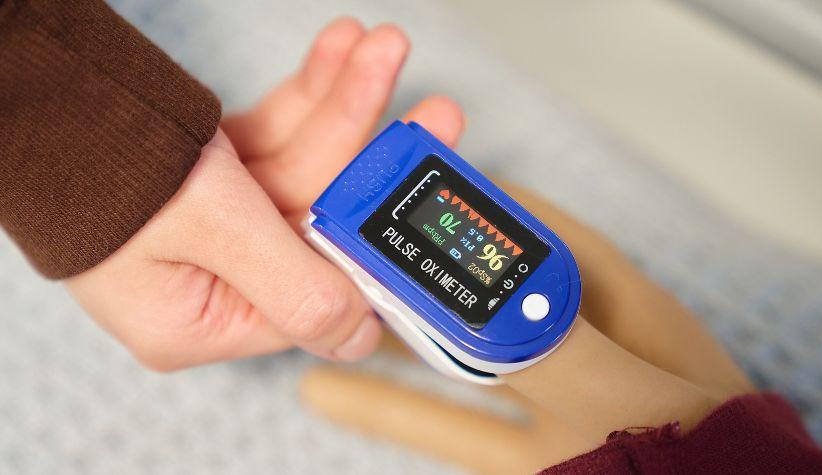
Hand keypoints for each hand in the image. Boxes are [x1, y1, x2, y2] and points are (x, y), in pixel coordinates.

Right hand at [65, 18, 464, 370]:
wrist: (31, 94)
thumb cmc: (97, 166)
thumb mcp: (212, 230)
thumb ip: (295, 284)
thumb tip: (358, 340)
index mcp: (203, 319)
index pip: (317, 296)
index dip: (377, 250)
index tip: (429, 203)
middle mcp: (213, 279)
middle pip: (319, 219)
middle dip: (371, 153)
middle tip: (434, 114)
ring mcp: (215, 225)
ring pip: (303, 166)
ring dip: (344, 105)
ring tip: (383, 50)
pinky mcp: (213, 178)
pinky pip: (273, 138)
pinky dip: (303, 98)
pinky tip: (339, 53)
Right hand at [299, 182, 754, 473]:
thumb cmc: (714, 467)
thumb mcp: (635, 405)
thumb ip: (562, 353)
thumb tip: (489, 302)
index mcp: (625, 311)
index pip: (536, 236)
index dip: (471, 210)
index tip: (405, 194)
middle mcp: (587, 348)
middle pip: (483, 295)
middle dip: (416, 275)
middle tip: (344, 257)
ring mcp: (561, 404)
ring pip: (455, 361)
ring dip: (390, 341)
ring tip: (323, 319)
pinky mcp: (541, 456)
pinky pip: (454, 426)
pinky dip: (397, 410)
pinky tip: (337, 397)